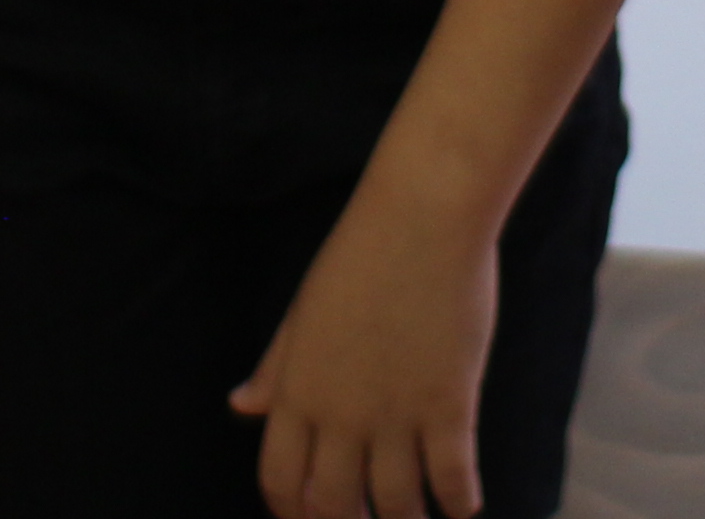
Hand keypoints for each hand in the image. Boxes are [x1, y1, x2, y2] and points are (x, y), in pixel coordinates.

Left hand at [231, 187, 498, 518]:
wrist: (423, 215)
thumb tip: (241, 407)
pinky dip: (459, 503)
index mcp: (297, 390)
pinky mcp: (449, 404)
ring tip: (416, 516)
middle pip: (332, 507)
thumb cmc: (360, 254)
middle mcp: (340, 413)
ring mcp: (396, 413)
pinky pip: (453, 479)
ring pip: (395, 505)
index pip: (280, 480)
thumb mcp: (304, 311)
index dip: (292, 511)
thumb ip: (275, 367)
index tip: (312, 515)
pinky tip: (463, 505)